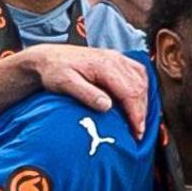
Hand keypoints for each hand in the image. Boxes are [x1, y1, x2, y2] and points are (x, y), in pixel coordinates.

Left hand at [26, 43, 149, 128]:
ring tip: (138, 120)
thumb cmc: (54, 71)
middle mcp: (115, 59)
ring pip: (142, 80)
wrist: (48, 57)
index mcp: (104, 65)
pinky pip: (138, 74)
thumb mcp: (65, 84)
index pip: (130, 92)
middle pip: (139, 87)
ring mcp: (118, 58)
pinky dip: (142, 89)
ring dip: (143, 102)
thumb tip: (107, 106)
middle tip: (138, 133)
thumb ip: (87, 94)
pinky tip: (138, 101)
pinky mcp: (117, 60)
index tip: (136, 133)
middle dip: (141, 112)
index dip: (136, 114)